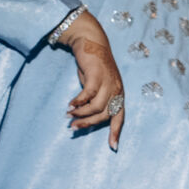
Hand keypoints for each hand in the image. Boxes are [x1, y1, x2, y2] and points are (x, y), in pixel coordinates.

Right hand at [60, 11, 125, 149]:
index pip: (120, 116)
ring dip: (81, 114)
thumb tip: (83, 116)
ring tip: (69, 115)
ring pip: (96, 107)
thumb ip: (95, 99)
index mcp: (119, 93)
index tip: (113, 147)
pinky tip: (69, 105)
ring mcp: (108, 82)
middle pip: (104, 115)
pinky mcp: (96, 75)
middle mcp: (116, 89)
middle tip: (73, 128)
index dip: (116, 132)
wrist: (91, 42)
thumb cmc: (93, 66)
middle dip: (88, 124)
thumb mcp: (98, 84)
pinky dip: (77, 102)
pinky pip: (87, 95)